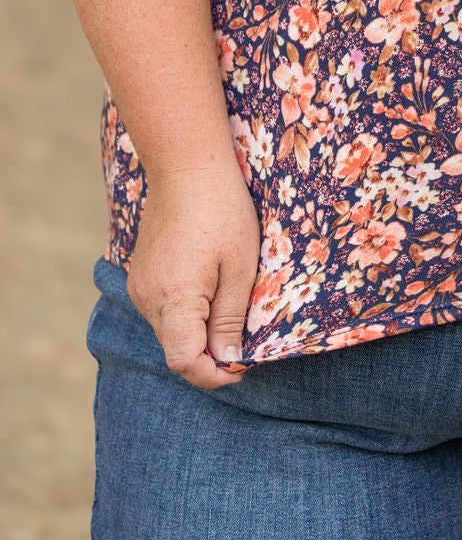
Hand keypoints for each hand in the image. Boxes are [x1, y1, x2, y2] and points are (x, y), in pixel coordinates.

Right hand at [125, 157, 261, 390]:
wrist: (186, 165)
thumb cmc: (222, 210)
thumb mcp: (240, 266)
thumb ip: (231, 318)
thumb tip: (228, 361)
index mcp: (174, 299)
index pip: (185, 362)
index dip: (214, 375)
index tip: (242, 367)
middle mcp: (148, 298)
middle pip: (176, 350)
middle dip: (209, 356)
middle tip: (243, 342)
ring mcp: (139, 285)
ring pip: (169, 331)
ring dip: (198, 333)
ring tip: (229, 308)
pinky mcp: (140, 274)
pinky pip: (163, 309)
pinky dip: (186, 313)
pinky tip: (209, 290)